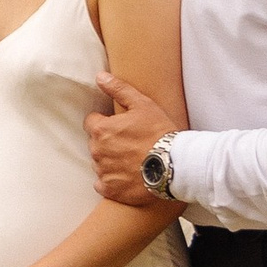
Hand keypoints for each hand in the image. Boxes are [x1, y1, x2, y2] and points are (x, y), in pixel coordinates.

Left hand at [88, 72, 172, 203]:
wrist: (174, 165)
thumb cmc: (160, 132)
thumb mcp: (142, 104)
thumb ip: (118, 89)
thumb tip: (100, 77)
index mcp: (101, 130)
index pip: (91, 122)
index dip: (106, 123)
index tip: (121, 127)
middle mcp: (97, 151)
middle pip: (95, 144)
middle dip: (108, 142)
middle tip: (130, 144)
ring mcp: (103, 172)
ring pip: (100, 164)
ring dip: (111, 161)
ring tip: (132, 160)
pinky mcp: (110, 190)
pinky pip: (102, 184)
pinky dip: (112, 181)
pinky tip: (128, 176)